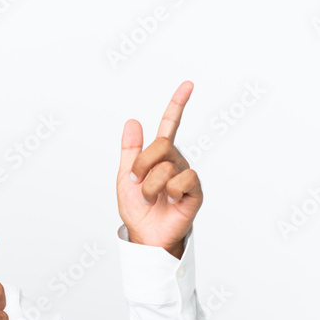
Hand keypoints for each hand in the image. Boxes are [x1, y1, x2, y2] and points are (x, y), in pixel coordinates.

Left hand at [116, 81, 202, 258]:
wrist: (145, 235)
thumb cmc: (138, 209)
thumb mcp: (125, 177)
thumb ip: (130, 150)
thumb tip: (132, 121)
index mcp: (159, 156)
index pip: (170, 125)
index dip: (178, 104)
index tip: (188, 85)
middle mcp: (175, 162)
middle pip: (161, 145)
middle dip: (142, 164)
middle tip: (136, 181)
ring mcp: (186, 176)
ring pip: (167, 166)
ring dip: (150, 186)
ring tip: (151, 199)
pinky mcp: (194, 191)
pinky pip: (183, 180)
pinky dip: (169, 192)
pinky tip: (169, 202)